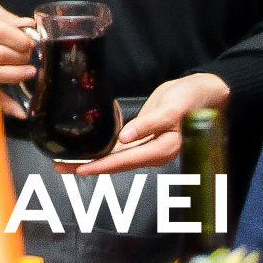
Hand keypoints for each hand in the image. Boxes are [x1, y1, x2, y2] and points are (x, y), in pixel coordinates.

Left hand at [69, 72, 227, 174]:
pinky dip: (102, 151)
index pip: (125, 160)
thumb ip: (150, 124)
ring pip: (115, 157)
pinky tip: (87, 151)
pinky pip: (120, 148)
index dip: (101, 165)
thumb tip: (127, 138)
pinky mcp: (143, 137)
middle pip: (116, 163)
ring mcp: (147, 146)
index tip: (80, 169)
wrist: (202, 93)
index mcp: (162, 149)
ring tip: (66, 161)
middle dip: (88, 166)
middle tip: (60, 166)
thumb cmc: (189, 100)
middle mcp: (153, 152)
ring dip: (91, 160)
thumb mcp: (172, 109)